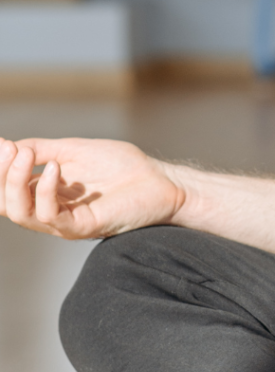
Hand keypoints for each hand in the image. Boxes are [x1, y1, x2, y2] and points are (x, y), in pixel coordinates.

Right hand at [0, 137, 184, 239]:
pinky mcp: (81, 227)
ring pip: (21, 213)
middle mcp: (49, 210)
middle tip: (9, 150)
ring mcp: (64, 221)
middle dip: (2, 175)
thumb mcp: (75, 150)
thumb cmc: (123, 167)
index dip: (0, 170)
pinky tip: (54, 168)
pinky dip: (44, 191)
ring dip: (16, 182)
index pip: (7, 188)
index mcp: (46, 192)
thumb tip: (6, 145)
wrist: (160, 181)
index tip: (1, 145)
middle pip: (6, 203)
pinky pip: (49, 217)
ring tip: (25, 155)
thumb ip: (43, 149)